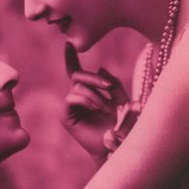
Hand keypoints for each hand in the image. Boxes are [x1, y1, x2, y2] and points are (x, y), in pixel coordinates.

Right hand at [60, 43, 128, 162]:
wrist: (117, 146)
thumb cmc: (121, 125)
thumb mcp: (122, 99)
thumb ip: (113, 83)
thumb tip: (100, 68)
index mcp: (88, 91)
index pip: (76, 71)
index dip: (71, 57)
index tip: (68, 43)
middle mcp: (76, 97)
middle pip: (77, 75)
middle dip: (93, 78)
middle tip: (108, 87)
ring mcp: (69, 107)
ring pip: (77, 86)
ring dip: (94, 95)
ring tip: (105, 108)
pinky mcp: (65, 116)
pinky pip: (71, 98)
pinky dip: (86, 100)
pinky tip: (97, 109)